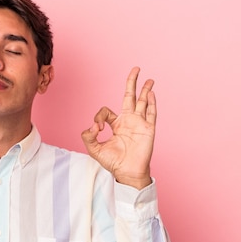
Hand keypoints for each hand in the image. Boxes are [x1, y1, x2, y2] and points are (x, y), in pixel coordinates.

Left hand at [81, 67, 155, 189]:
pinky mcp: (148, 129)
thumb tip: (93, 125)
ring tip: (149, 79)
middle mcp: (129, 121)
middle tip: (136, 69)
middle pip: (131, 97)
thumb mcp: (94, 149)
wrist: (127, 173)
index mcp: (116, 124)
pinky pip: (151, 113)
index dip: (99, 116)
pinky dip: (152, 103)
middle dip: (132, 83)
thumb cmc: (113, 162)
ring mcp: (140, 124)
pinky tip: (151, 93)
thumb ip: (88, 136)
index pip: (107, 111)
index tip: (98, 128)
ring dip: (146, 90)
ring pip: (144, 102)